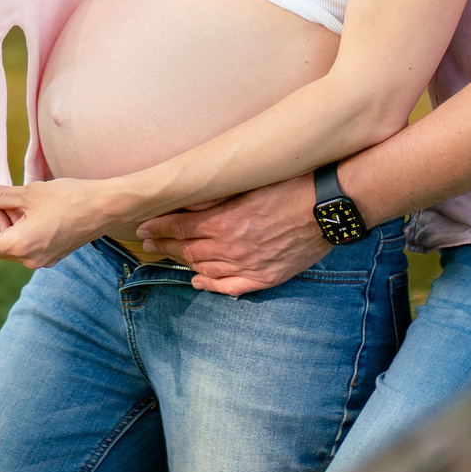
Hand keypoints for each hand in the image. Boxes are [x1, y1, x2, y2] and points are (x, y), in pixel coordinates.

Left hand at [0, 178, 127, 268]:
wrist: (107, 207)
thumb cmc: (70, 198)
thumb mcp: (29, 193)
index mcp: (20, 246)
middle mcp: (29, 258)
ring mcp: (42, 257)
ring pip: (9, 243)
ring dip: (1, 222)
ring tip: (2, 198)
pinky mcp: (53, 252)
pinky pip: (25, 243)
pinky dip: (17, 226)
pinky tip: (20, 206)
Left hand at [134, 175, 323, 295]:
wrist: (328, 207)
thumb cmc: (291, 185)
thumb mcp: (248, 184)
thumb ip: (215, 198)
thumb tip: (186, 204)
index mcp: (224, 223)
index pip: (180, 228)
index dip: (158, 227)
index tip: (142, 227)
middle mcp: (232, 248)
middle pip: (188, 249)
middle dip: (164, 245)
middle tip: (147, 242)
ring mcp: (249, 266)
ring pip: (205, 268)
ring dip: (183, 262)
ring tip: (168, 256)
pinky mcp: (266, 277)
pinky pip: (231, 287)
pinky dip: (211, 286)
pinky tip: (198, 281)